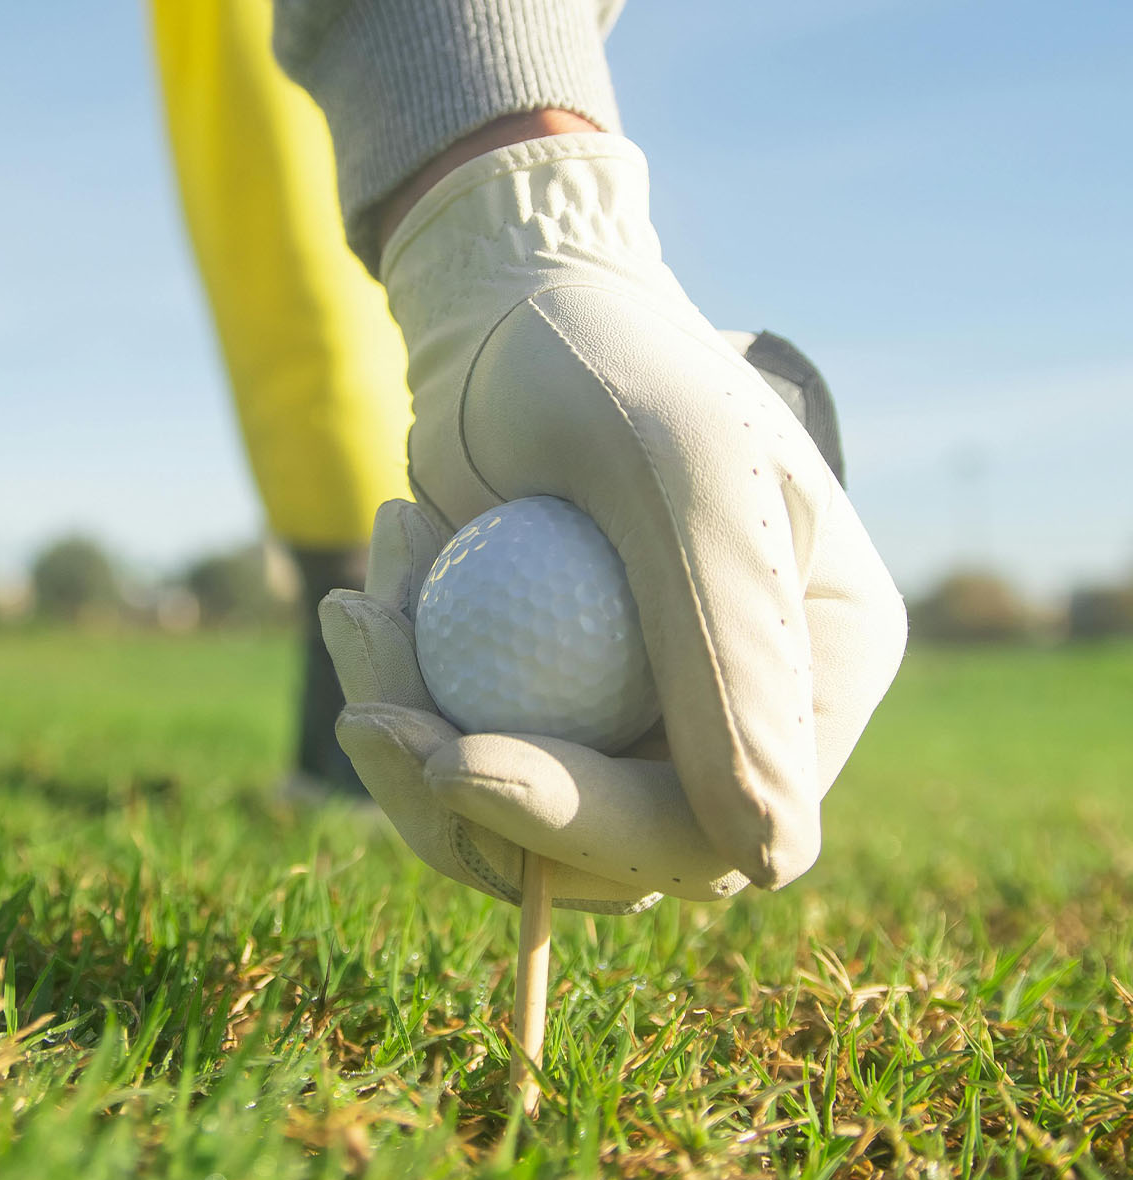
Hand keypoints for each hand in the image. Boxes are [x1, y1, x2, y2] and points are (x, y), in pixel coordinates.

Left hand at [321, 134, 905, 905]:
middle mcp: (741, 712)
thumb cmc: (602, 365)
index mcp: (818, 667)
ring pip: (516, 824)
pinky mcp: (544, 708)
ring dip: (413, 737)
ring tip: (361, 606)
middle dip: (465, 788)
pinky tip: (367, 602)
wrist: (508, 317)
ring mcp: (636, 718)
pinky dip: (400, 702)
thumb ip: (732, 657)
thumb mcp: (677, 479)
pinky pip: (464, 768)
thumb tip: (770, 862)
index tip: (452, 759)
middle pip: (608, 850)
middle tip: (369, 700)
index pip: (723, 827)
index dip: (590, 826)